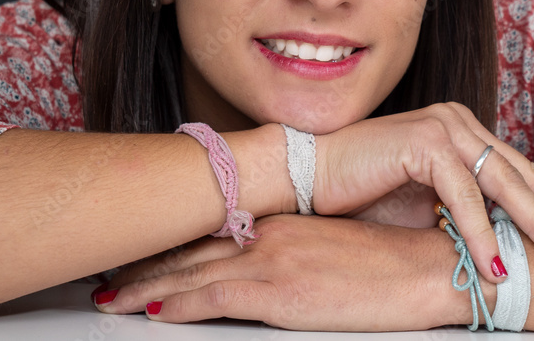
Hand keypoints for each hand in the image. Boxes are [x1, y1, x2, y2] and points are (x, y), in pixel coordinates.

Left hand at [94, 214, 475, 329]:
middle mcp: (268, 234)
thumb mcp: (336, 249)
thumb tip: (274, 268)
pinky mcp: (277, 292)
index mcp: (282, 221)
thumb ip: (297, 252)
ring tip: (111, 296)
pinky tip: (152, 313)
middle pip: (191, 250)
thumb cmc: (392, 261)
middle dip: (145, 265)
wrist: (425, 267)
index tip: (145, 251)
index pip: (214, 231)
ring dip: (145, 286)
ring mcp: (270, 261)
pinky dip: (177, 306)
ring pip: (190, 273)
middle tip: (109, 273)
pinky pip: (212, 299)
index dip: (174, 243)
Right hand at [314, 102, 533, 276]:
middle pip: (525, 173)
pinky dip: (481, 232)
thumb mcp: (427, 209)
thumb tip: (509, 249)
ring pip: (502, 182)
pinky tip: (498, 264)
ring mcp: (443, 126)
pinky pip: (461, 193)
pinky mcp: (422, 141)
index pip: (522, 171)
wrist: (306, 177)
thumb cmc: (362, 195)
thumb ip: (467, 215)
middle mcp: (460, 122)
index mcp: (465, 134)